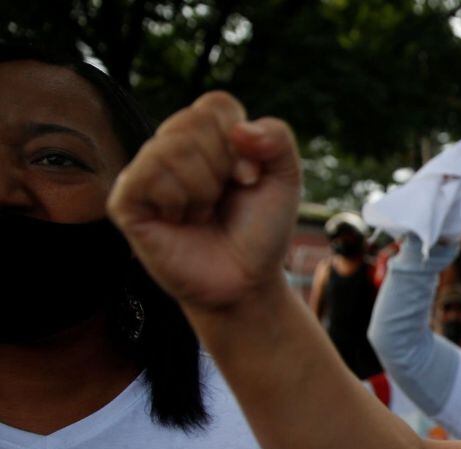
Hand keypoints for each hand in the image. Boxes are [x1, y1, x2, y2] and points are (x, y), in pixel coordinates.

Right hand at [107, 91, 301, 311]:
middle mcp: (170, 147)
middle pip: (194, 122)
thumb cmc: (260, 230)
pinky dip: (177, 201)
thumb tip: (240, 128)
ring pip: (172, 148)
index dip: (243, 143)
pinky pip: (148, 176)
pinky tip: (180, 220)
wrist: (246, 280)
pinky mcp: (126, 201)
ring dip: (203, 189)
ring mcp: (145, 173)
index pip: (217, 106)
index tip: (250, 179)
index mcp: (205, 135)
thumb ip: (278, 138)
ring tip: (202, 213)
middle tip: (222, 200)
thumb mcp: (285, 179)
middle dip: (223, 168)